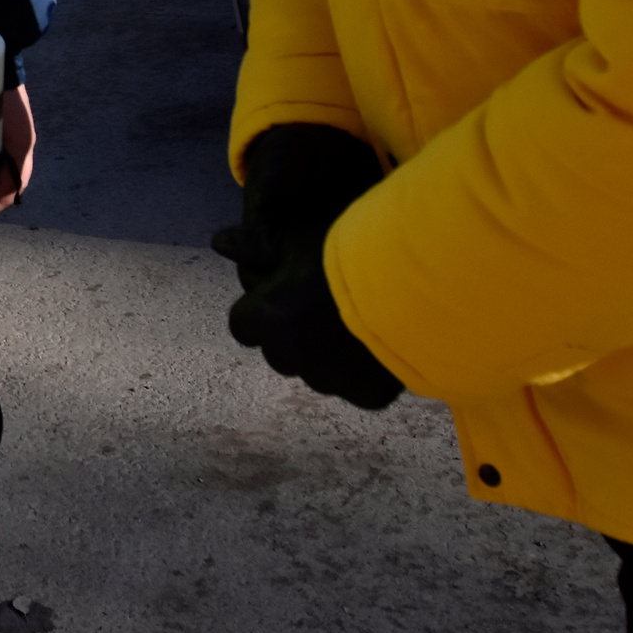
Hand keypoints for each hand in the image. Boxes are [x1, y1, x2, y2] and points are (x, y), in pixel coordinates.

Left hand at [219, 239, 403, 409]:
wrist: (412, 283)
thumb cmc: (345, 254)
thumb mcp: (294, 238)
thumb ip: (253, 243)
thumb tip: (221, 242)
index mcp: (267, 320)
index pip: (243, 326)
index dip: (260, 311)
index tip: (283, 296)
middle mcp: (292, 356)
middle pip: (279, 352)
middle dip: (291, 335)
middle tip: (321, 308)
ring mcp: (331, 380)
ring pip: (316, 373)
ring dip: (325, 356)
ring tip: (352, 325)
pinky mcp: (367, 395)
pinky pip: (356, 389)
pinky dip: (362, 374)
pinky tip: (377, 346)